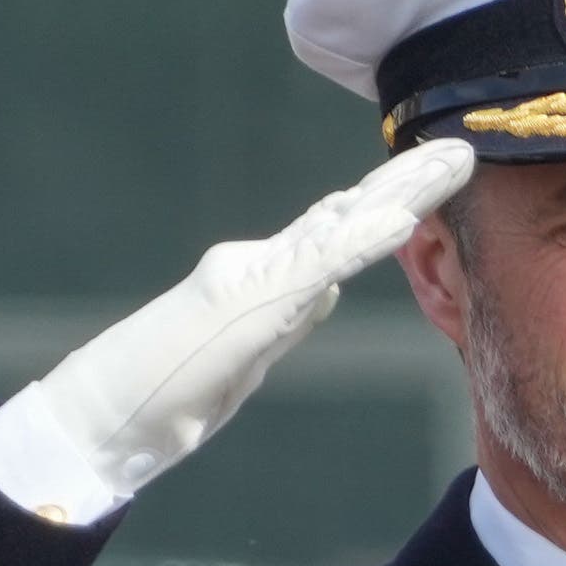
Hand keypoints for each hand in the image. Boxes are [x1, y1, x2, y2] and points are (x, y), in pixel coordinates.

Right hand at [0, 140, 478, 521]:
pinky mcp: (249, 298)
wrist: (109, 415)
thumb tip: (329, 290)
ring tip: (451, 164)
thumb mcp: (245, 358)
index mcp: (264, 278)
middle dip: (404, 183)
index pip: (335, 233)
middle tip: (457, 151)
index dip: (384, 205)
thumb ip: (287, 318)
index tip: (428, 180)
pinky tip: (404, 219)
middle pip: (346, 214)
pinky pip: (318, 263)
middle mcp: (260, 260)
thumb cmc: (166, 395)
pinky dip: (363, 238)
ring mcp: (254, 273)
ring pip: (342, 225)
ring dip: (401, 194)